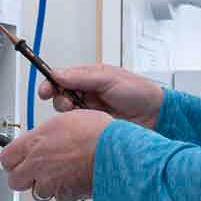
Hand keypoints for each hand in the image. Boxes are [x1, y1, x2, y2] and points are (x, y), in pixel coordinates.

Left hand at [0, 110, 113, 200]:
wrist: (116, 153)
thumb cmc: (97, 133)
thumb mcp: (66, 120)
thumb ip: (47, 133)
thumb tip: (43, 137)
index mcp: (35, 142)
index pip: (7, 157)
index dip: (12, 159)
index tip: (17, 159)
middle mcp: (38, 164)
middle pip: (15, 181)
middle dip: (24, 177)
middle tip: (33, 171)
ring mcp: (51, 181)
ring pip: (38, 191)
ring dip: (46, 185)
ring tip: (61, 173)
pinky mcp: (65, 194)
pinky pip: (59, 197)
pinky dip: (65, 191)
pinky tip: (74, 179)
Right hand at [39, 63, 164, 128]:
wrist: (155, 115)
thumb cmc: (138, 92)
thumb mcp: (109, 78)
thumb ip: (82, 77)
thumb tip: (58, 74)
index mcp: (88, 78)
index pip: (61, 78)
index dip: (50, 84)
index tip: (45, 90)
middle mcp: (86, 93)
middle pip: (59, 96)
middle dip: (60, 99)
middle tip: (68, 103)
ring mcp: (89, 111)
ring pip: (66, 113)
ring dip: (70, 113)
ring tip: (83, 113)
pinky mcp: (92, 126)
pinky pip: (76, 126)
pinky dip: (77, 125)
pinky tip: (87, 123)